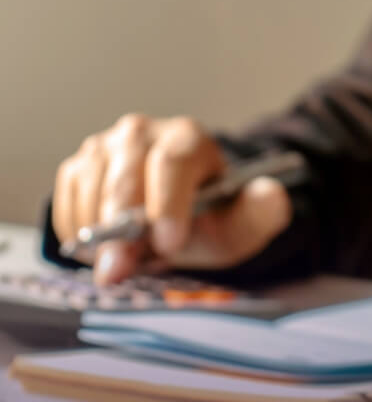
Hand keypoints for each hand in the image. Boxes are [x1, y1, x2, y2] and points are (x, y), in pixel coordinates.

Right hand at [52, 114, 291, 284]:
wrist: (180, 221)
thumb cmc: (211, 220)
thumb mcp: (243, 223)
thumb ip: (262, 212)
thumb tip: (273, 195)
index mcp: (189, 139)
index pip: (173, 163)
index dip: (167, 204)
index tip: (169, 243)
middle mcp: (143, 133)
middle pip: (125, 176)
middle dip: (121, 228)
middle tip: (121, 269)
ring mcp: (106, 146)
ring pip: (90, 185)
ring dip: (96, 231)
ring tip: (115, 264)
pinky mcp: (80, 166)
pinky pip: (67, 196)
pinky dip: (76, 228)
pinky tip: (96, 250)